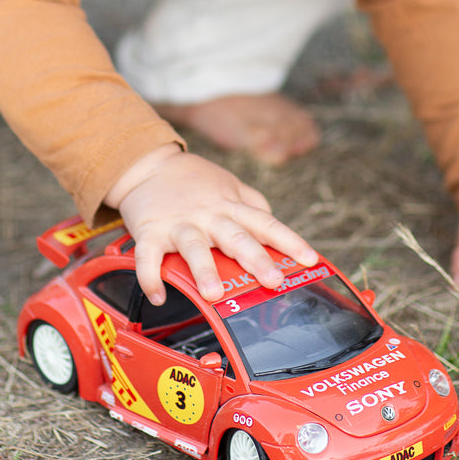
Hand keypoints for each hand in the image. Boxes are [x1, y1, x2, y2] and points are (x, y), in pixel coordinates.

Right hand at [106, 146, 317, 305]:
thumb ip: (252, 204)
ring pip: (193, 247)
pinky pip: (149, 256)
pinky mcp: (150, 231)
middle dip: (256, 259)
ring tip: (213, 294)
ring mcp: (179, 223)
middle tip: (273, 280)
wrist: (148, 163)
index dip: (290, 242)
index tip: (310, 260)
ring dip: (204, 270)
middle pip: (236, 237)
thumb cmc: (193, 180)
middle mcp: (209, 216)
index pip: (266, 224)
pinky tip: (159, 296)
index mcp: (231, 206)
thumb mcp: (229, 185)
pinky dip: (151, 277)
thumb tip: (273, 224)